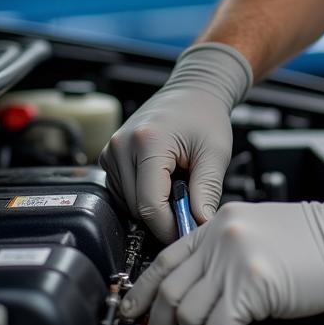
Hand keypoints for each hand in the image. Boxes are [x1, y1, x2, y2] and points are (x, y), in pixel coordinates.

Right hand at [98, 43, 251, 240]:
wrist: (192, 92)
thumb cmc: (205, 117)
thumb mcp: (214, 154)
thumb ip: (207, 191)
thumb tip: (199, 226)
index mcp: (147, 142)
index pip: (149, 204)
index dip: (168, 227)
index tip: (187, 232)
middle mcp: (122, 145)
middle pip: (136, 207)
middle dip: (164, 217)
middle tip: (190, 206)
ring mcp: (111, 150)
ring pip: (127, 203)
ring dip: (152, 206)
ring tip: (177, 185)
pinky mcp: (109, 155)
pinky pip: (122, 192)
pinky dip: (142, 195)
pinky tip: (162, 181)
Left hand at [121, 189, 323, 324]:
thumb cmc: (314, 242)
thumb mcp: (257, 233)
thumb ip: (223, 253)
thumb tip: (197, 292)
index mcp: (218, 224)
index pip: (164, 259)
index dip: (144, 292)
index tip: (137, 312)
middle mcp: (220, 238)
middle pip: (169, 292)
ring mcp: (234, 260)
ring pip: (188, 315)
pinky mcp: (252, 285)